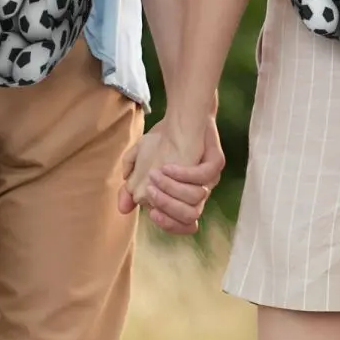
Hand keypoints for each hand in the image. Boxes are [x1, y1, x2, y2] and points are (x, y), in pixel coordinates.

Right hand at [118, 116, 223, 234]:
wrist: (182, 114)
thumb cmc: (163, 141)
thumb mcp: (140, 162)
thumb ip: (131, 185)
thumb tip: (123, 209)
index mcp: (184, 197)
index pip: (182, 224)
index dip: (168, 224)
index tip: (151, 213)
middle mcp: (199, 191)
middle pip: (190, 216)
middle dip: (167, 207)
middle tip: (150, 191)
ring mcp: (210, 178)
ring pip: (196, 198)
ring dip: (172, 189)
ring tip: (155, 174)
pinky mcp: (216, 162)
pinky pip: (203, 176)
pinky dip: (184, 174)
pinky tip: (167, 166)